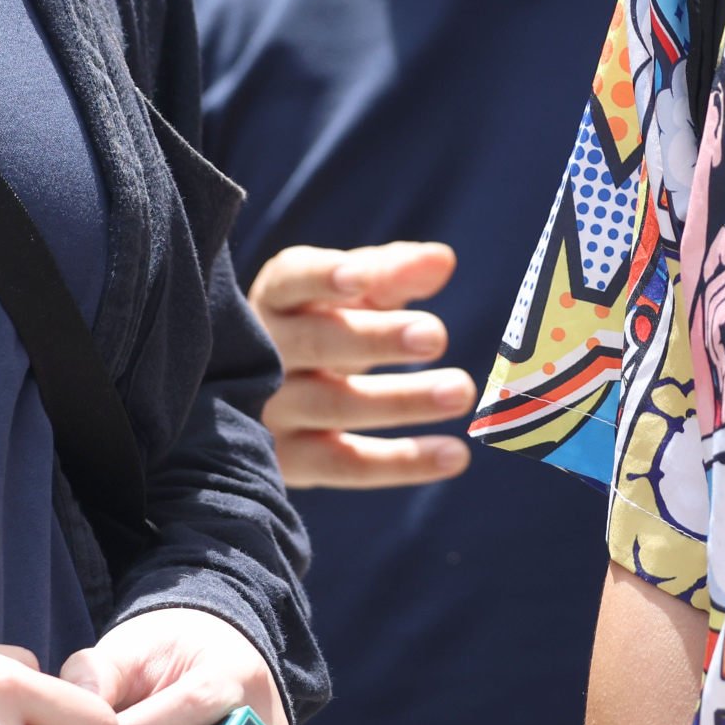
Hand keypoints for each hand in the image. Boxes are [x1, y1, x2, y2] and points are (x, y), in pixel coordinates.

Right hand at [246, 240, 476, 487]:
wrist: (268, 398)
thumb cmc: (325, 325)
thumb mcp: (352, 293)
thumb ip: (393, 273)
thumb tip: (441, 260)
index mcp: (277, 298)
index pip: (293, 280)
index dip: (324, 277)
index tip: (362, 277)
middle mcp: (263, 353)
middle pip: (317, 343)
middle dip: (376, 338)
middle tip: (435, 335)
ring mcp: (270, 411)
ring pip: (335, 404)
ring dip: (402, 400)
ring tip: (462, 391)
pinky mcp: (287, 462)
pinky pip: (347, 464)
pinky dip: (403, 462)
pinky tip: (455, 455)